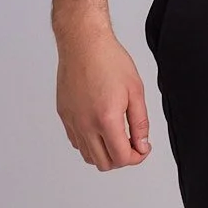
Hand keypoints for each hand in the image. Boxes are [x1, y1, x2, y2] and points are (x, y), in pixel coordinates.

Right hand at [54, 20, 151, 170]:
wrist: (83, 43)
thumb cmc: (109, 60)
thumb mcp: (135, 91)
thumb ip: (140, 123)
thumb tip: (142, 144)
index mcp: (106, 119)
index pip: (121, 158)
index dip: (137, 157)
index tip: (143, 147)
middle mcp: (85, 124)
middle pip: (104, 164)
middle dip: (122, 158)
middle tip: (132, 143)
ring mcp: (72, 121)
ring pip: (88, 156)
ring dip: (105, 152)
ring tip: (116, 135)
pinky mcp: (64, 115)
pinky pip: (76, 141)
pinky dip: (90, 143)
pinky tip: (100, 128)